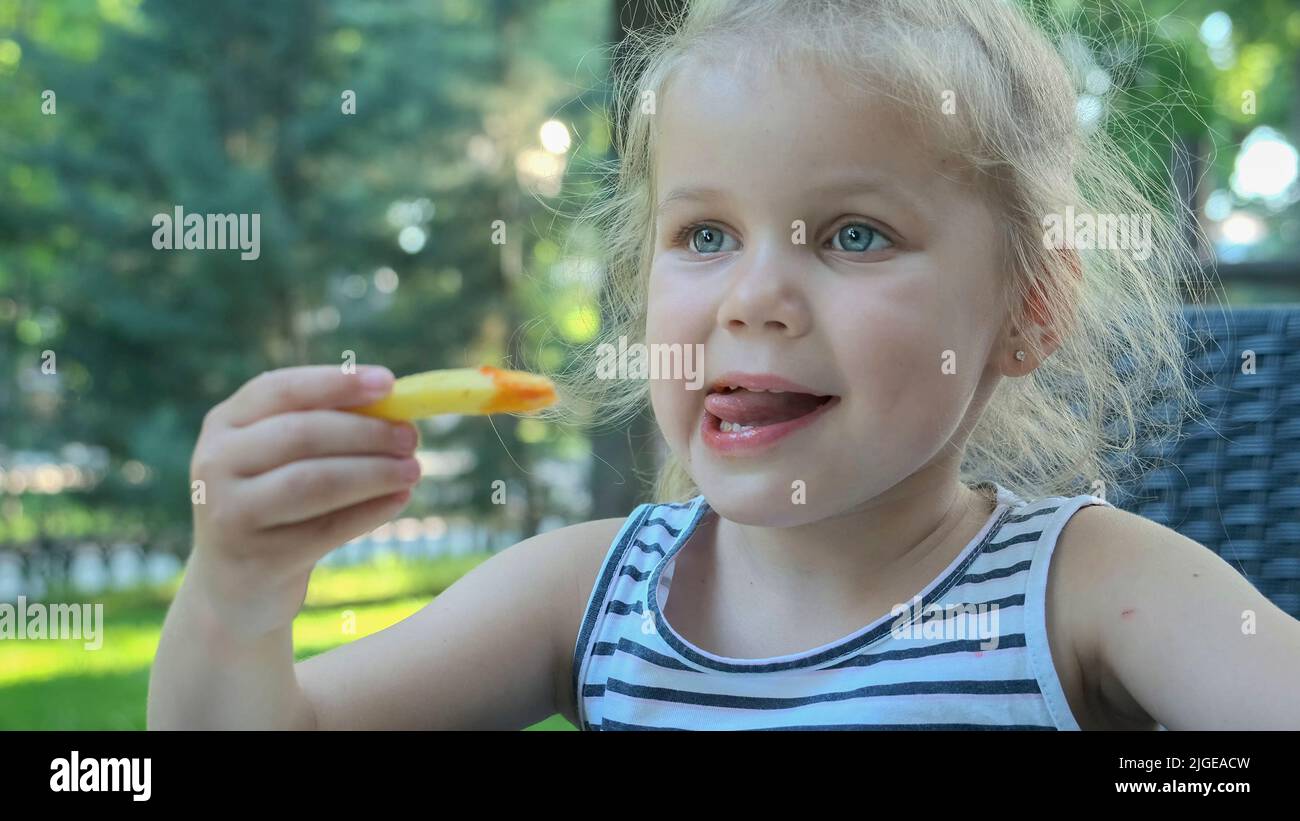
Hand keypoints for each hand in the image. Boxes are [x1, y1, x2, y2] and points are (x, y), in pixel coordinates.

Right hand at [187, 365, 419, 634]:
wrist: (236, 581)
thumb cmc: (275, 501)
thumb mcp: (282, 457)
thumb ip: (327, 426)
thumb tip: (399, 407)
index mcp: (225, 423)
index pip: (281, 389)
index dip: (336, 383)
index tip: (389, 382)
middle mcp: (216, 462)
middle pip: (302, 435)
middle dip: (366, 433)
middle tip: (412, 437)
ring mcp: (230, 512)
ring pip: (315, 482)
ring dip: (374, 472)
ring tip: (414, 470)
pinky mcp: (257, 557)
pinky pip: (326, 528)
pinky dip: (370, 512)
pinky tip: (399, 500)